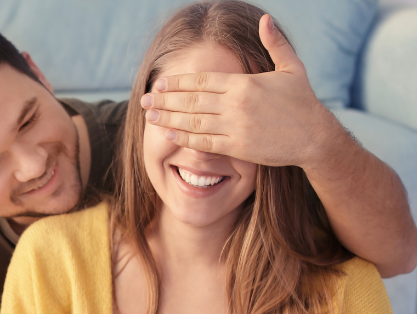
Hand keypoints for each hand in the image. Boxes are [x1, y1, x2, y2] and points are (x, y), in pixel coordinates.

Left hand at [141, 14, 337, 169]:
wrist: (315, 138)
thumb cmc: (303, 102)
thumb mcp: (292, 68)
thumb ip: (275, 44)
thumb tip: (264, 19)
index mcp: (244, 83)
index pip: (202, 80)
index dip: (177, 82)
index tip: (159, 82)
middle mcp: (236, 104)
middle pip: (191, 100)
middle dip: (164, 100)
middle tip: (144, 99)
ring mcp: (235, 127)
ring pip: (192, 121)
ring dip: (168, 118)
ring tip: (149, 115)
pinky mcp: (237, 147)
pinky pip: (203, 142)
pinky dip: (183, 138)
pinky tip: (167, 133)